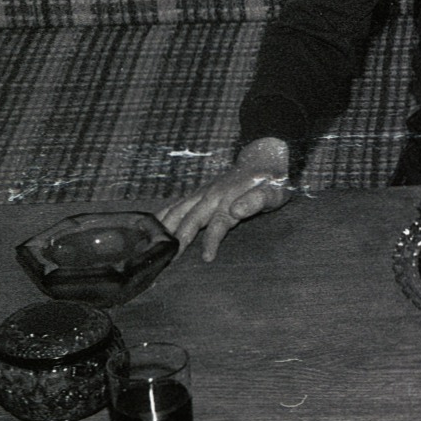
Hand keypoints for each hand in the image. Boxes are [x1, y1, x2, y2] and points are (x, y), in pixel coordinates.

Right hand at [157, 138, 295, 261]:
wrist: (263, 159)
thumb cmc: (271, 181)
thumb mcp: (273, 192)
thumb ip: (256, 201)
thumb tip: (237, 211)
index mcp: (231, 197)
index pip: (219, 223)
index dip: (211, 240)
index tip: (206, 258)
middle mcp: (212, 195)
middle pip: (191, 218)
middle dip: (178, 238)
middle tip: (167, 260)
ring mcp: (202, 193)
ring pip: (178, 210)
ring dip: (164, 228)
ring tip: (151, 246)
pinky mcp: (198, 193)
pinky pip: (175, 205)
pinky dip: (161, 216)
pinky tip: (148, 226)